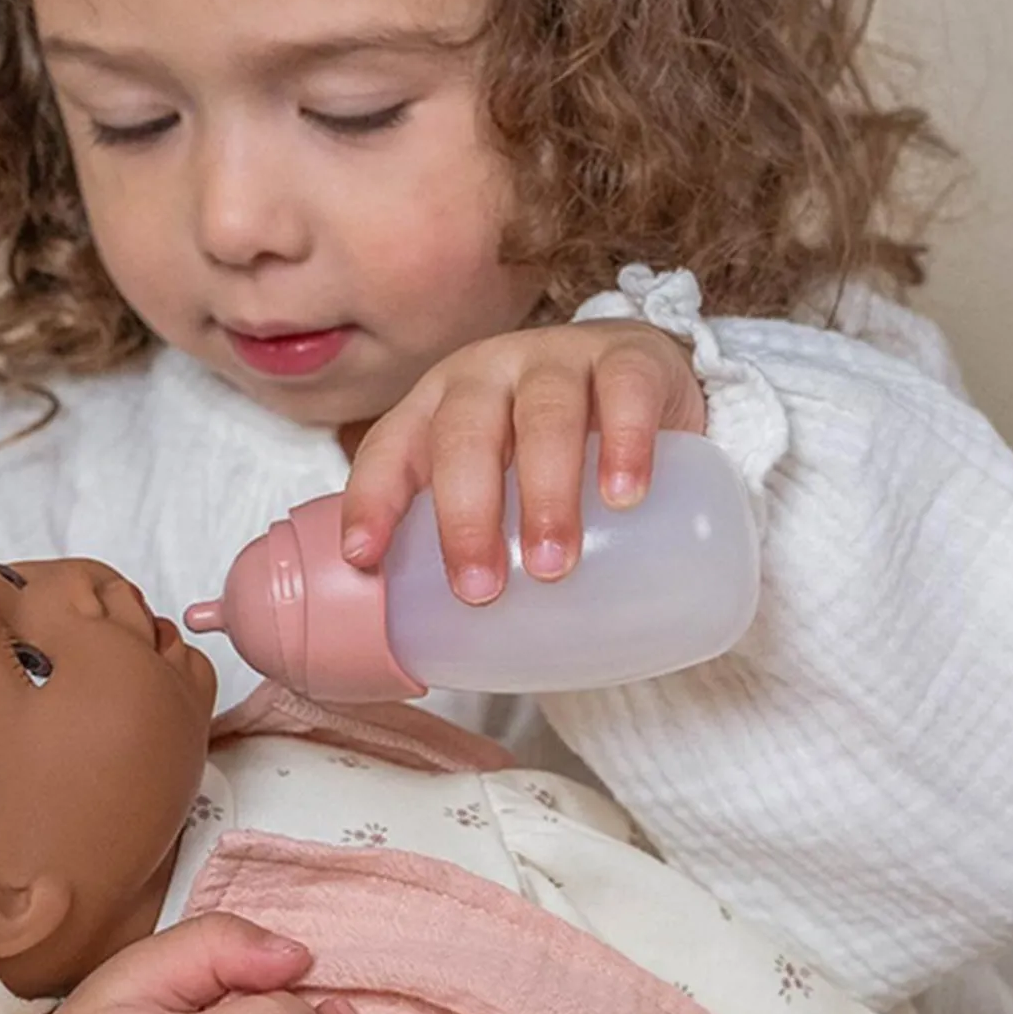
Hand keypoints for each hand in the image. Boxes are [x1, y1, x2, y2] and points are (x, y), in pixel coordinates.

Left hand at [341, 321, 705, 603]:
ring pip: (544, 415)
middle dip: (465, 516)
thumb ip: (476, 542)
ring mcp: (561, 358)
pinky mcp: (634, 357)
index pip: (390, 447)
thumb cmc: (556, 454)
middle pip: (464, 435)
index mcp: (439, 408)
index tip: (364, 558)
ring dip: (545, 493)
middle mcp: (490, 375)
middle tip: (480, 590)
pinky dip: (625, 444)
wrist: (648, 384)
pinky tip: (624, 496)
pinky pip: (626, 393)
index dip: (372, 498)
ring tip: (553, 564)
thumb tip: (451, 656)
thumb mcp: (501, 486)